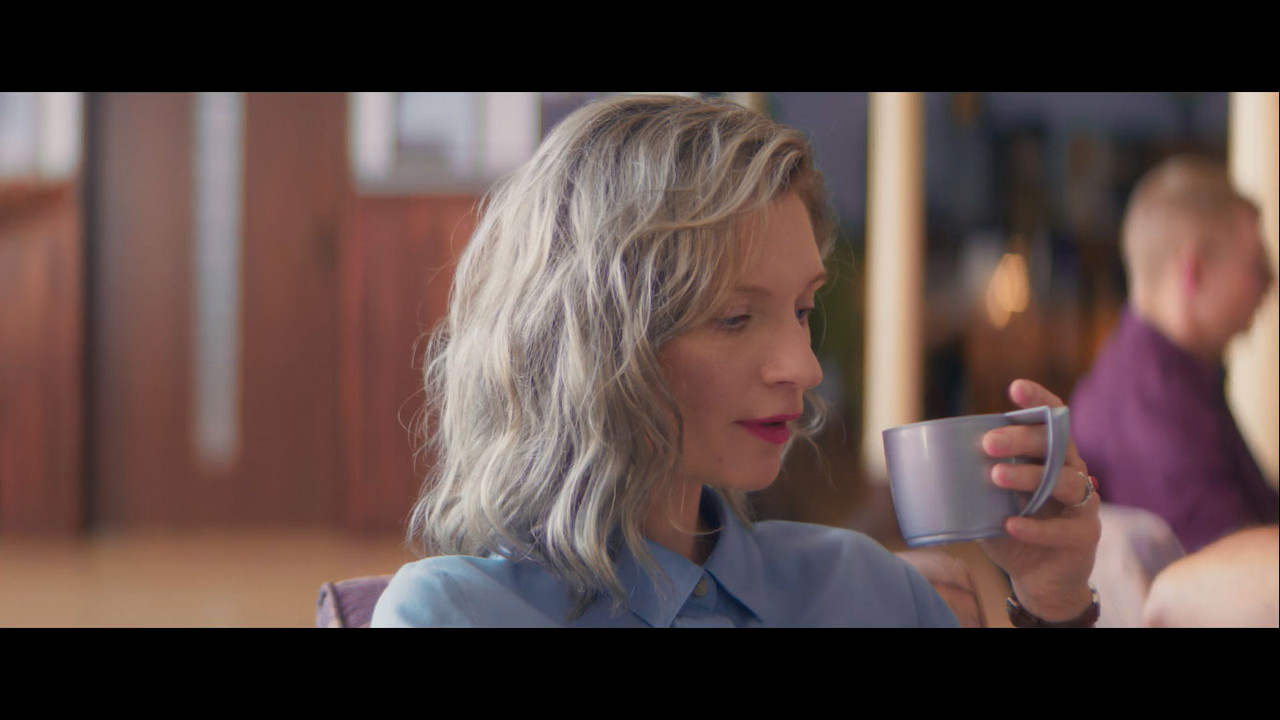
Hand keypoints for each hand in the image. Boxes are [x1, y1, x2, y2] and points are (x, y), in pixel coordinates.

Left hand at [977, 379, 1100, 622]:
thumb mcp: (985, 500)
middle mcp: (1072, 472)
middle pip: (1056, 445)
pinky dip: (1036, 527)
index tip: (1014, 389)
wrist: (1037, 578)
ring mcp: (1083, 504)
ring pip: (1064, 481)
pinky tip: (1010, 524)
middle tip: (988, 443)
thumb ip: (966, 479)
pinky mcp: (1084, 536)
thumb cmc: (1009, 528)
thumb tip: (910, 460)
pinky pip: (1064, 529)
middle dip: (1022, 439)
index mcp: (1049, 456)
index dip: (1038, 400)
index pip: (1051, 419)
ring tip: (995, 477)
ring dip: (1028, 477)